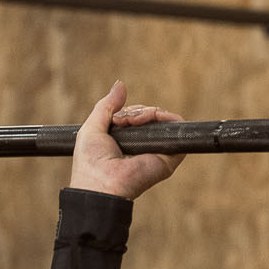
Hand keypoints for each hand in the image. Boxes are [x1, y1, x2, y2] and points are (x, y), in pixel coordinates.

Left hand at [69, 80, 184, 199]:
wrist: (101, 184)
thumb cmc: (91, 162)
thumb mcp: (92, 128)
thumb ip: (106, 105)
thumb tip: (120, 84)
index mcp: (126, 143)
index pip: (136, 117)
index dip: (129, 111)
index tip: (117, 119)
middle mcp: (143, 147)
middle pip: (150, 116)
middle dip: (137, 111)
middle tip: (123, 121)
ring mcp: (158, 150)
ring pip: (163, 119)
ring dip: (149, 112)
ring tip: (133, 121)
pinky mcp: (170, 155)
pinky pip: (177, 127)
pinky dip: (165, 117)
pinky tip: (147, 120)